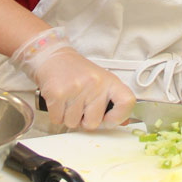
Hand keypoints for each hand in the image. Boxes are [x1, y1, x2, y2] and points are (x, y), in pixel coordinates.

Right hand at [10, 27, 134, 129]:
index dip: (119, 117)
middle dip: (84, 120)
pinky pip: (58, 120)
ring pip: (73, 123)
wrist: (54, 58)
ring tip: (69, 100)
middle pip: (93, 123)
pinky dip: (57, 115)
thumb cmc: (78, 72)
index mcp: (109, 81)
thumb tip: (123, 122)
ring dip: (69, 117)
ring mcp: (76, 89)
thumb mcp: (101, 82)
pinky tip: (59, 101)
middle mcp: (95, 84)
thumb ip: (113, 102)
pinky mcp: (57, 94)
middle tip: (80, 105)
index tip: (109, 120)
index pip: (127, 102)